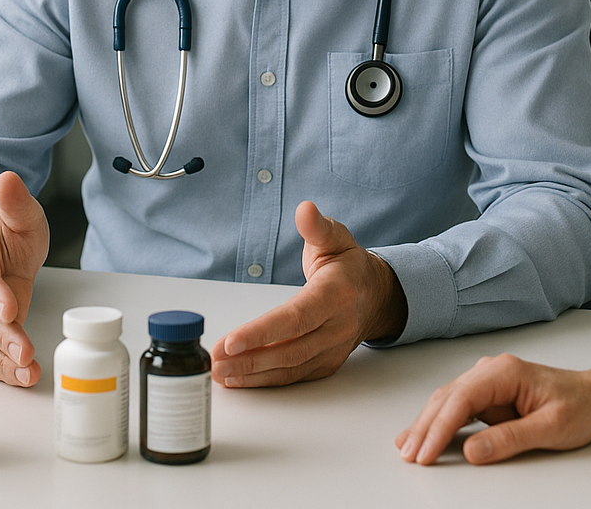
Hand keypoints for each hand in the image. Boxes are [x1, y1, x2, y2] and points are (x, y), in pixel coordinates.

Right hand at [0, 171, 49, 386]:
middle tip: (22, 349)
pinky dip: (5, 369)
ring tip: (26, 371)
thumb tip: (7, 179)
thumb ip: (15, 201)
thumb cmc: (8, 233)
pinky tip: (25, 376)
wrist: (2, 250)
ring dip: (1, 359)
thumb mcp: (20, 214)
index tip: (10, 306)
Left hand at [210, 200, 407, 387]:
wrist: (375, 294)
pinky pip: (294, 376)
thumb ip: (317, 227)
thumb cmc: (347, 264)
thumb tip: (305, 210)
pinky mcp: (326, 364)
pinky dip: (265, 380)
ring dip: (252, 374)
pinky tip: (240, 378)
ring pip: (290, 368)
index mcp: (338, 293)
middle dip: (249, 358)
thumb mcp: (335, 237)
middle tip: (215, 361)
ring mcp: (333, 349)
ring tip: (220, 373)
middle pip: (291, 349)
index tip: (231, 341)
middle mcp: (338, 326)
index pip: (297, 317)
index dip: (263, 332)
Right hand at [396, 353, 590, 464]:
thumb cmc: (579, 406)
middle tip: (409, 454)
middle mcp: (491, 370)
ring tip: (407, 446)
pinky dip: (439, 421)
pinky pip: (458, 407)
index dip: (439, 427)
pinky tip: (424, 432)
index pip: (462, 399)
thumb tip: (472, 450)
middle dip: (425, 426)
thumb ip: (510, 438)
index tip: (426, 452)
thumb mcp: (551, 428)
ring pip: (448, 401)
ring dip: (427, 424)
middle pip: (448, 398)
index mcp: (504, 372)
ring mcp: (488, 380)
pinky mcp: (488, 393)